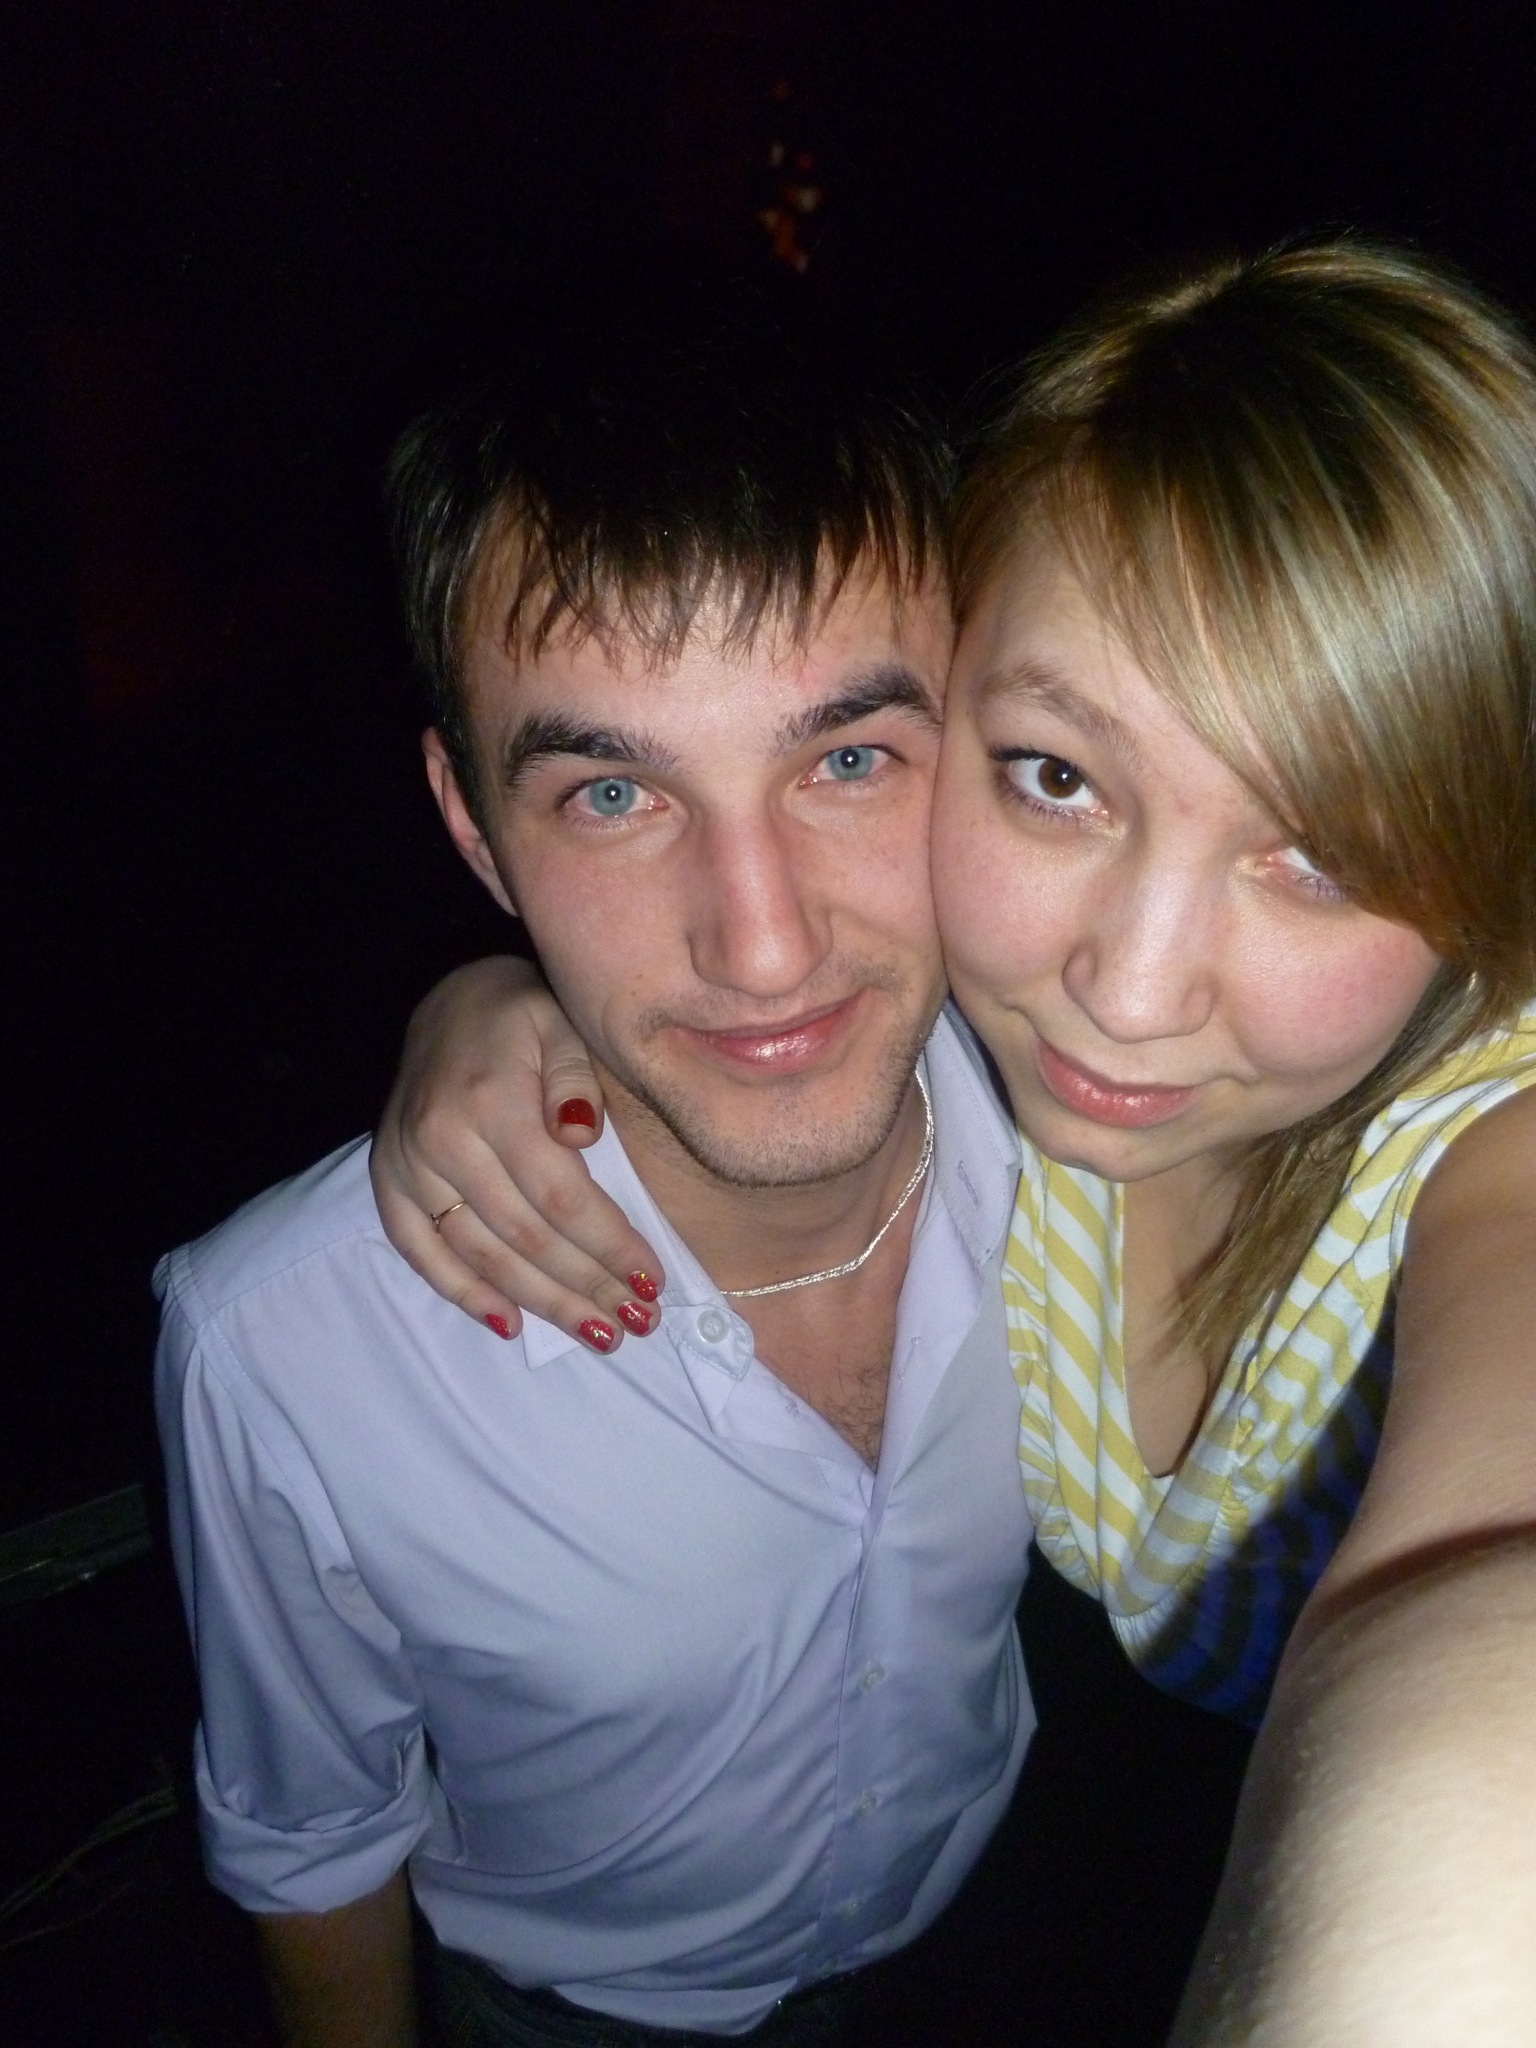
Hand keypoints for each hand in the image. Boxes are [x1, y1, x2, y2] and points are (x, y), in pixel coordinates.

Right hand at [370, 958, 665, 1349]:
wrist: (448, 1003)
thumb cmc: (524, 1018)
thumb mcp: (563, 1025)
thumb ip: (577, 1079)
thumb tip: (581, 1135)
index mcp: (491, 1101)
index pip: (560, 1197)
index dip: (608, 1246)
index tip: (651, 1280)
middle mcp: (440, 1139)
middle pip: (524, 1237)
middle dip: (587, 1287)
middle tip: (638, 1321)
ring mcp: (407, 1165)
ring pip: (480, 1255)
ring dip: (542, 1303)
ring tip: (597, 1332)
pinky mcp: (387, 1181)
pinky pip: (420, 1251)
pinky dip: (464, 1293)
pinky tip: (509, 1324)